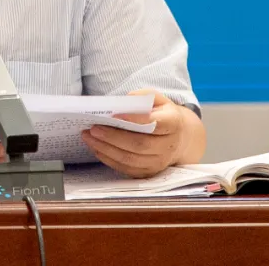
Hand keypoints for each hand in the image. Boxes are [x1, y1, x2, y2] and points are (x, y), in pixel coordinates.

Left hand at [80, 90, 194, 177]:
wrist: (179, 138)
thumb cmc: (162, 115)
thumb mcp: (158, 99)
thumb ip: (142, 97)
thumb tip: (124, 102)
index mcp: (173, 124)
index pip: (155, 124)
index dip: (135, 120)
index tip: (114, 115)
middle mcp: (168, 146)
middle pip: (139, 145)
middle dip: (113, 137)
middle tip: (93, 128)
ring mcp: (159, 162)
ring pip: (130, 160)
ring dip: (106, 149)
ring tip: (88, 137)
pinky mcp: (149, 172)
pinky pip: (126, 169)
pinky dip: (109, 159)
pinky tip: (96, 148)